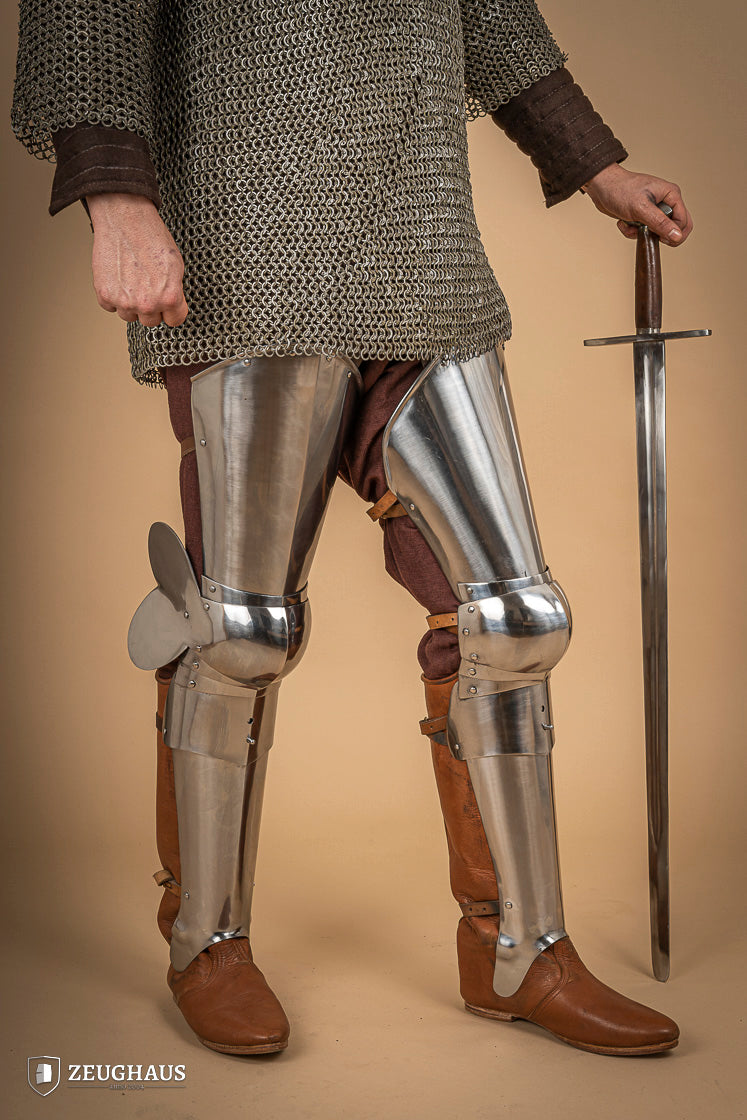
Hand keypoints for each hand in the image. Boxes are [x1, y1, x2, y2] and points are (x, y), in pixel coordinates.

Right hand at [86, 193, 188, 326]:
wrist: (125, 219)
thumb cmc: (150, 236)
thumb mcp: (176, 265)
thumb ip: (174, 291)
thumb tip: (172, 305)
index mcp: (170, 297)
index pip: (174, 321)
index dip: (171, 310)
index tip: (167, 303)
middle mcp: (147, 303)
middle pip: (151, 321)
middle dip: (151, 307)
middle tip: (147, 285)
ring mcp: (124, 301)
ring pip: (130, 315)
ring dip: (130, 302)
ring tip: (132, 279)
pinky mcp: (105, 295)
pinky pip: (111, 307)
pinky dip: (113, 295)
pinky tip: (119, 278)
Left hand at [581, 163, 692, 246]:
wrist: (600, 187)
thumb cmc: (620, 190)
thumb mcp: (641, 208)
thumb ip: (660, 223)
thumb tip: (676, 236)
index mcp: (671, 195)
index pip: (685, 222)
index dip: (675, 234)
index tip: (660, 238)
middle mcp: (665, 201)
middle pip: (674, 228)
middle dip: (659, 235)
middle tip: (646, 233)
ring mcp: (654, 209)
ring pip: (657, 232)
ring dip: (642, 233)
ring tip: (631, 224)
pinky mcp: (643, 216)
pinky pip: (645, 231)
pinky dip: (633, 232)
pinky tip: (624, 222)